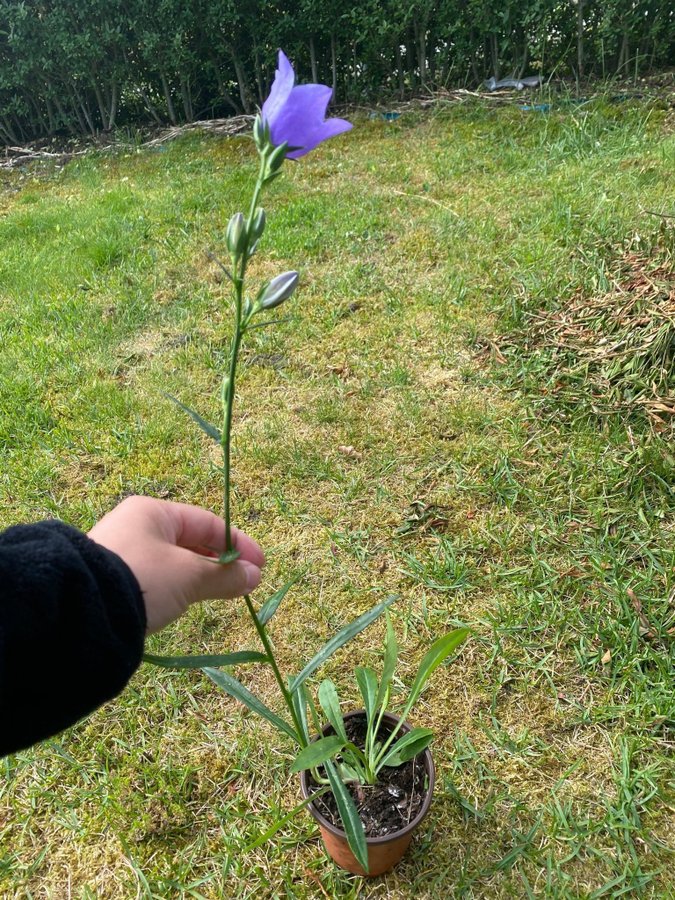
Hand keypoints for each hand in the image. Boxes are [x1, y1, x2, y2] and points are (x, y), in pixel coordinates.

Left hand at [88, 496, 264, 632]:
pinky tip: (188, 601)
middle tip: (245, 582)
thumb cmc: (142, 578)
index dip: (238, 544)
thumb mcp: (189, 576)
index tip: (259, 566)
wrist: (82, 610)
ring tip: (222, 593)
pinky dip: (178, 587)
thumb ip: (224, 576)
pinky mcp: (113, 579)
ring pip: (174, 561)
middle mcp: (135, 526)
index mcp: (152, 512)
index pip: (206, 522)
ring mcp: (122, 553)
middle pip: (190, 541)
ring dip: (201, 576)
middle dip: (220, 562)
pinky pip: (157, 578)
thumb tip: (253, 577)